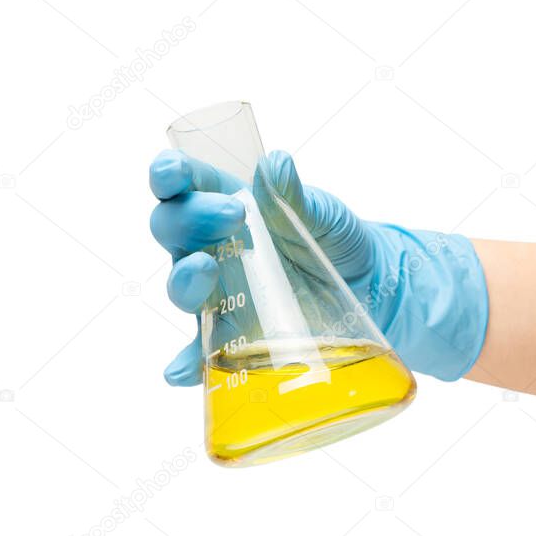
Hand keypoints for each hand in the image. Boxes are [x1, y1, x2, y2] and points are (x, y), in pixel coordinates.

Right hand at [148, 149, 487, 384]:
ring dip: (184, 279)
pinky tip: (183, 371)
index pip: (181, 185)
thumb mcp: (322, 213)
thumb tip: (275, 163)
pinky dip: (188, 362)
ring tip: (206, 271)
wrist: (368, 287)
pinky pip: (201, 349)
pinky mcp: (231, 333)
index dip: (167, 176)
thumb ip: (294, 194)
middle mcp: (209, 245)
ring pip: (180, 284)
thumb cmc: (334, 239)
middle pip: (171, 229)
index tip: (172, 174)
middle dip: (190, 218)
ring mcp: (216, 291)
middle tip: (232, 216)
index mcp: (223, 203)